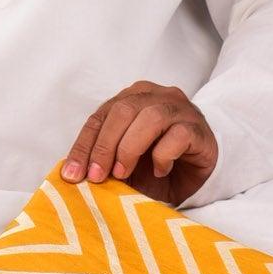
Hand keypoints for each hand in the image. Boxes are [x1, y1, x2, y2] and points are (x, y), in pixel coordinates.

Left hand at [61, 81, 217, 205]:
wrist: (200, 171)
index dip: (84, 145)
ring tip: (123, 174)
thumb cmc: (158, 165)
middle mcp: (154, 97)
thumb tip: (74, 174)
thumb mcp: (125, 165)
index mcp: (131, 99)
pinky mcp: (197, 128)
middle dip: (105, 146)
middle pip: (123, 111)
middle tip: (97, 177)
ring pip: (150, 118)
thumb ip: (105, 161)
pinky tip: (159, 171)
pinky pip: (178, 135)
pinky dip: (163, 155)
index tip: (72, 174)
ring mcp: (178, 109)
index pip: (101, 116)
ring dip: (130, 149)